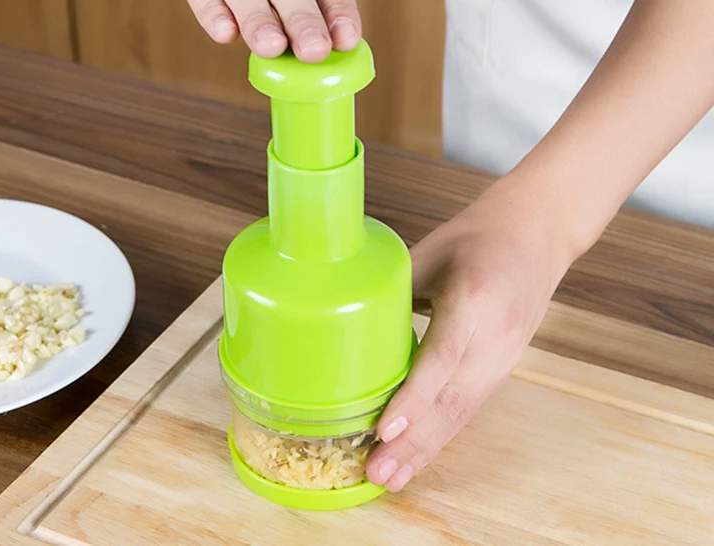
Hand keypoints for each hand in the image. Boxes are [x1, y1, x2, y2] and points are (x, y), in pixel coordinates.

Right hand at [187, 0, 361, 62]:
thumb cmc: (277, 6)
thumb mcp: (298, 6)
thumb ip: (316, 22)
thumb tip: (337, 55)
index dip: (338, 14)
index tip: (346, 40)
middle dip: (302, 21)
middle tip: (313, 50)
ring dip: (259, 21)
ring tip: (271, 47)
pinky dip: (212, 14)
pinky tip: (225, 34)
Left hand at [366, 184, 576, 491]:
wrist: (541, 232)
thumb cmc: (482, 233)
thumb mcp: (432, 251)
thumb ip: (393, 290)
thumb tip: (342, 321)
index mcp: (476, 300)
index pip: (442, 358)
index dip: (413, 399)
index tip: (384, 429)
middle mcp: (495, 337)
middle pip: (451, 400)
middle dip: (412, 443)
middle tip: (376, 473)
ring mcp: (504, 356)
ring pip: (462, 412)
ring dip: (425, 450)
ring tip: (390, 478)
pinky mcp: (502, 367)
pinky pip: (469, 407)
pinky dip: (441, 436)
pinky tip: (417, 457)